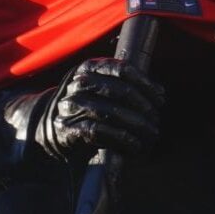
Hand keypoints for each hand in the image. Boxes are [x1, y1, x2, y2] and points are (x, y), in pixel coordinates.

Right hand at [35, 58, 164, 163]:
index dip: (145, 83)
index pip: (121, 69)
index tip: (160, 98)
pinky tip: (135, 145)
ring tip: (151, 133)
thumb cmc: (89, 105)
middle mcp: (78, 84)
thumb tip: (159, 92)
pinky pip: (98, 132)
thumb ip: (125, 85)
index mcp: (88, 68)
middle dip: (142, 105)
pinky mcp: (68, 128)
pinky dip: (120, 138)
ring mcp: (71, 106)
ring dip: (135, 124)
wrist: (54, 126)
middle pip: (117, 90)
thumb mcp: (101, 87)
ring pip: (109, 112)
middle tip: (156, 118)